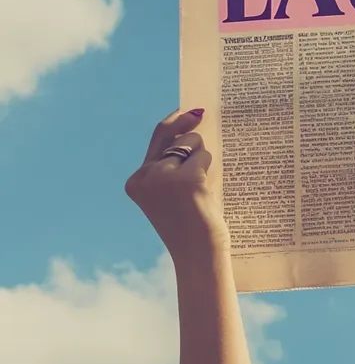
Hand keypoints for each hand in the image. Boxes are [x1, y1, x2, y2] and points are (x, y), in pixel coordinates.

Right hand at [125, 108, 230, 262]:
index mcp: (136, 181)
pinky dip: (209, 168)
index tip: (184, 112)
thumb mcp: (169, 191)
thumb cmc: (188, 223)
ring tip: (200, 188)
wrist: (196, 252)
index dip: (172, 123)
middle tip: (200, 112)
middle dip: (187, 123)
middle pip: (172, 135)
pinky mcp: (186, 178)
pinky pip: (204, 156)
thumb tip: (190, 131)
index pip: (155, 141)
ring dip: (202, 159)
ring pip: (192, 144)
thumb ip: (171, 164)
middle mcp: (145, 175)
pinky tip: (205, 191)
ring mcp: (164, 176)